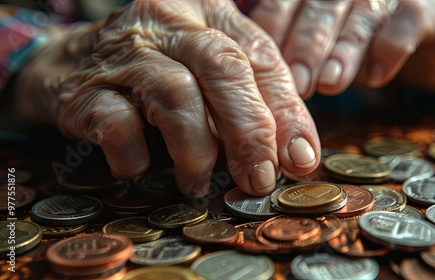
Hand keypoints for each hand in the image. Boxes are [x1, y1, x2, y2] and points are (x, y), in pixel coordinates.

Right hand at [15, 0, 319, 196]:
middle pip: (222, 68)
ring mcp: (124, 51)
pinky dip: (136, 154)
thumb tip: (297, 156)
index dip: (287, 111)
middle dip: (249, 130)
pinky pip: (117, 122)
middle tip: (259, 178)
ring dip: (196, 150)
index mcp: (209, 13)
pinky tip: (140, 167)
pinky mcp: (83, 87)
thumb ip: (251, 102)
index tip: (300, 159)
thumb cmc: (156, 71)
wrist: (69, 64)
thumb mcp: (207, 72)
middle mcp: (169, 22)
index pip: (261, 57)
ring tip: (198, 182)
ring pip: (176, 95)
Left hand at [250, 0, 434, 97]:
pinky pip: (407, 23)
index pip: (283, 3)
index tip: (261, 67)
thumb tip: (248, 79)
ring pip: (359, 19)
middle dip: (305, 48)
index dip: (272, 32)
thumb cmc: (348, 43)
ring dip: (343, 52)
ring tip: (330, 83)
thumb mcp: (314, 44)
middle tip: (297, 82)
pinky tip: (376, 76)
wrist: (418, 38)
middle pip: (319, 11)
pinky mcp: (422, 9)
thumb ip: (284, 50)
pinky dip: (391, 48)